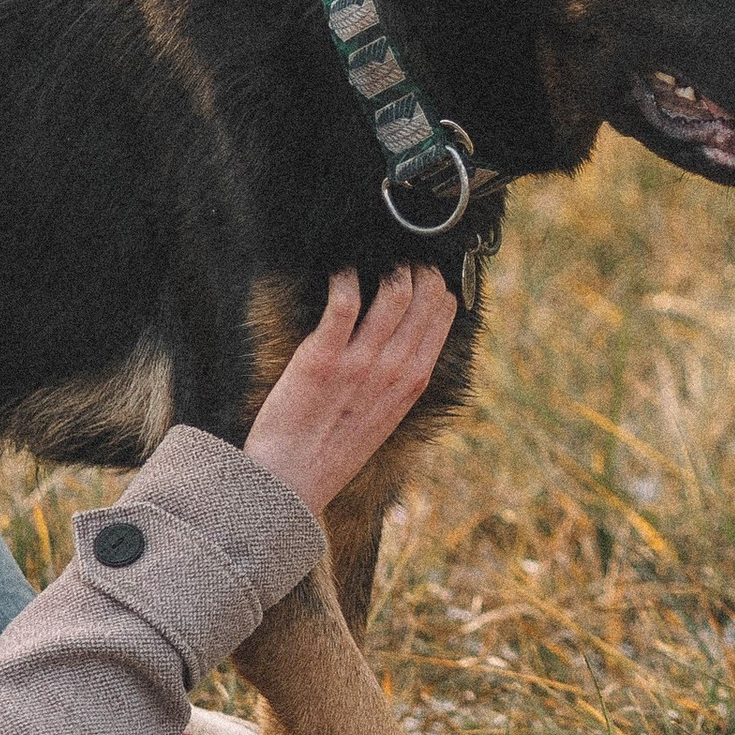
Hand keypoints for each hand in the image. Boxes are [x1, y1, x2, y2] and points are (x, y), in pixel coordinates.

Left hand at [243, 268, 455, 519]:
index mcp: (413, 382)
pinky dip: (344, 277)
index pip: (444, 315)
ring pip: (393, 292)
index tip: (425, 270)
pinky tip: (340, 271)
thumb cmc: (334, 449)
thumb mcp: (385, 418)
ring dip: (387, 266)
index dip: (438, 285)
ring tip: (375, 258)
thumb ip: (399, 379)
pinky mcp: (321, 356)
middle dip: (418, 267)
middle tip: (402, 256)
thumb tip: (404, 340)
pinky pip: (343, 302)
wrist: (291, 478)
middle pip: (424, 297)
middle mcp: (393, 368)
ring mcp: (359, 361)